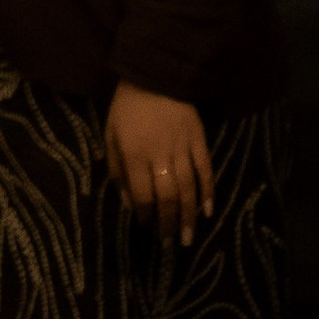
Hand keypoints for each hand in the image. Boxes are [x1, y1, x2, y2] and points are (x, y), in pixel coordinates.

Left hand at [105, 79, 214, 248]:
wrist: (153, 76)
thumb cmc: (126, 108)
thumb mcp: (110, 136)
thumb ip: (117, 171)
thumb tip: (128, 204)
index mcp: (135, 154)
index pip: (142, 195)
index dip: (145, 215)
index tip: (146, 226)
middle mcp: (160, 155)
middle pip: (168, 197)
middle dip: (169, 223)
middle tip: (170, 243)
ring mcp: (183, 148)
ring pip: (188, 189)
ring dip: (188, 217)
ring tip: (187, 237)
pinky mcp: (199, 141)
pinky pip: (206, 171)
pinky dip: (208, 193)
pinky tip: (207, 212)